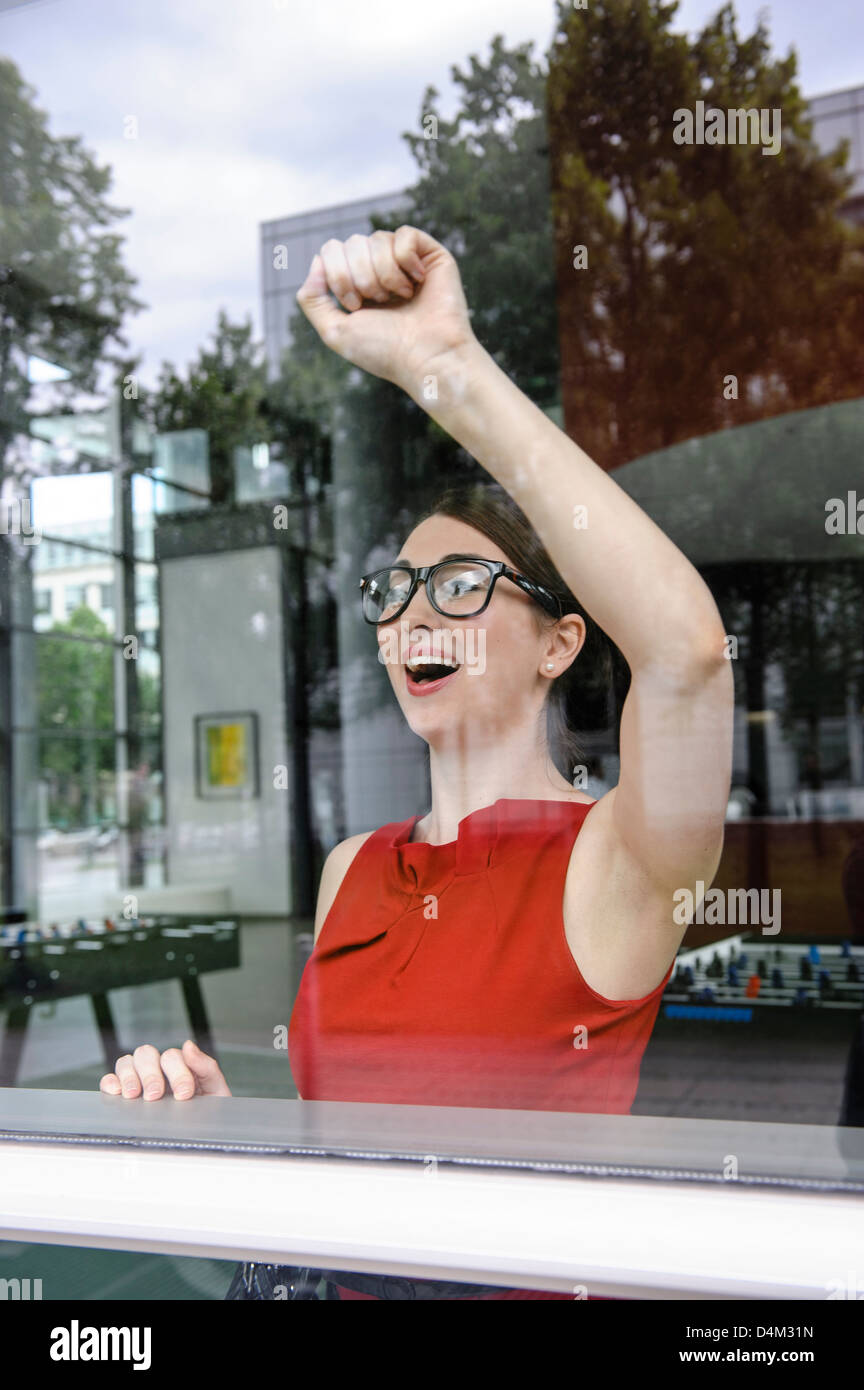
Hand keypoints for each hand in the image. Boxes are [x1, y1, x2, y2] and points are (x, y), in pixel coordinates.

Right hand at [99, 1039, 231, 1100]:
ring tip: (134, 1095)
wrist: (204, 1136)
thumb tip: (188, 1045)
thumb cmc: (208, 1113)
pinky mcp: (122, 1094)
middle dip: (150, 1074)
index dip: (177, 1073)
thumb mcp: (215, 1090)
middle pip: (146, 1054)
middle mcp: (158, 1069)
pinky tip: (117, 1093)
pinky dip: (110, 1082)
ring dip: (129, 1076)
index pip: (172, 1056)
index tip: (184, 1094)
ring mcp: (139, 1080)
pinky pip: (109, 1080)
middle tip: (155, 1096)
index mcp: (180, 1065)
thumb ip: (206, 1067)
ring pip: (126, 1062)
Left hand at [295, 225, 476, 396]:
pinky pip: (405, 234)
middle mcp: (380, 270)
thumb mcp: (334, 332)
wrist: (427, 357)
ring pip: (378, 238)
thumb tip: (316, 260)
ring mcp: (406, 261)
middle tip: (379, 303)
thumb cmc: (385, 351)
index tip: (355, 306)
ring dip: (384, 274)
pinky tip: (418, 281)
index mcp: (357, 285)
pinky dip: (406, 260)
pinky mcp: (430, 256)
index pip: (331, 251)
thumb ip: (312, 299)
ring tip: (402, 298)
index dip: (337, 275)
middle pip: (352, 242)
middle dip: (360, 276)